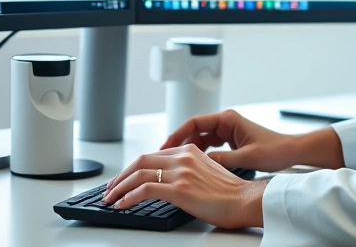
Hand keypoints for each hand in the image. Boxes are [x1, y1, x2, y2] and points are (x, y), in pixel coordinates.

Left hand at [103, 144, 267, 228]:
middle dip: (121, 176)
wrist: (245, 200)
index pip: (153, 156)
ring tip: (110, 198)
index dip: (134, 168)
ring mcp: (180, 172)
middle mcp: (183, 158)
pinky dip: (128, 197)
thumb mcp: (208, 172)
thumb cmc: (231, 193)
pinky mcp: (179, 189)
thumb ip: (189, 170)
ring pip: (138, 174)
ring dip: (119, 187)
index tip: (125, 179)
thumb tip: (170, 182)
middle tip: (110, 188)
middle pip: (141, 161)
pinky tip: (122, 205)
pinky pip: (144, 189)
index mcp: (190, 151)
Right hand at [161, 109, 298, 172]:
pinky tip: (192, 167)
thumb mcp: (246, 158)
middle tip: (163, 158)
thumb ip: (222, 161)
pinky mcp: (231, 142)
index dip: (177, 134)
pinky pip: (209, 147)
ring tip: (174, 165)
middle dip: (179, 144)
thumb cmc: (275, 151)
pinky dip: (200, 155)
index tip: (164, 146)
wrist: (292, 152)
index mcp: (228, 120)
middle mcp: (226, 123)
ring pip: (201, 140)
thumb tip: (199, 165)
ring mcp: (228, 132)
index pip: (194, 123)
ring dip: (188, 151)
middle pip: (194, 131)